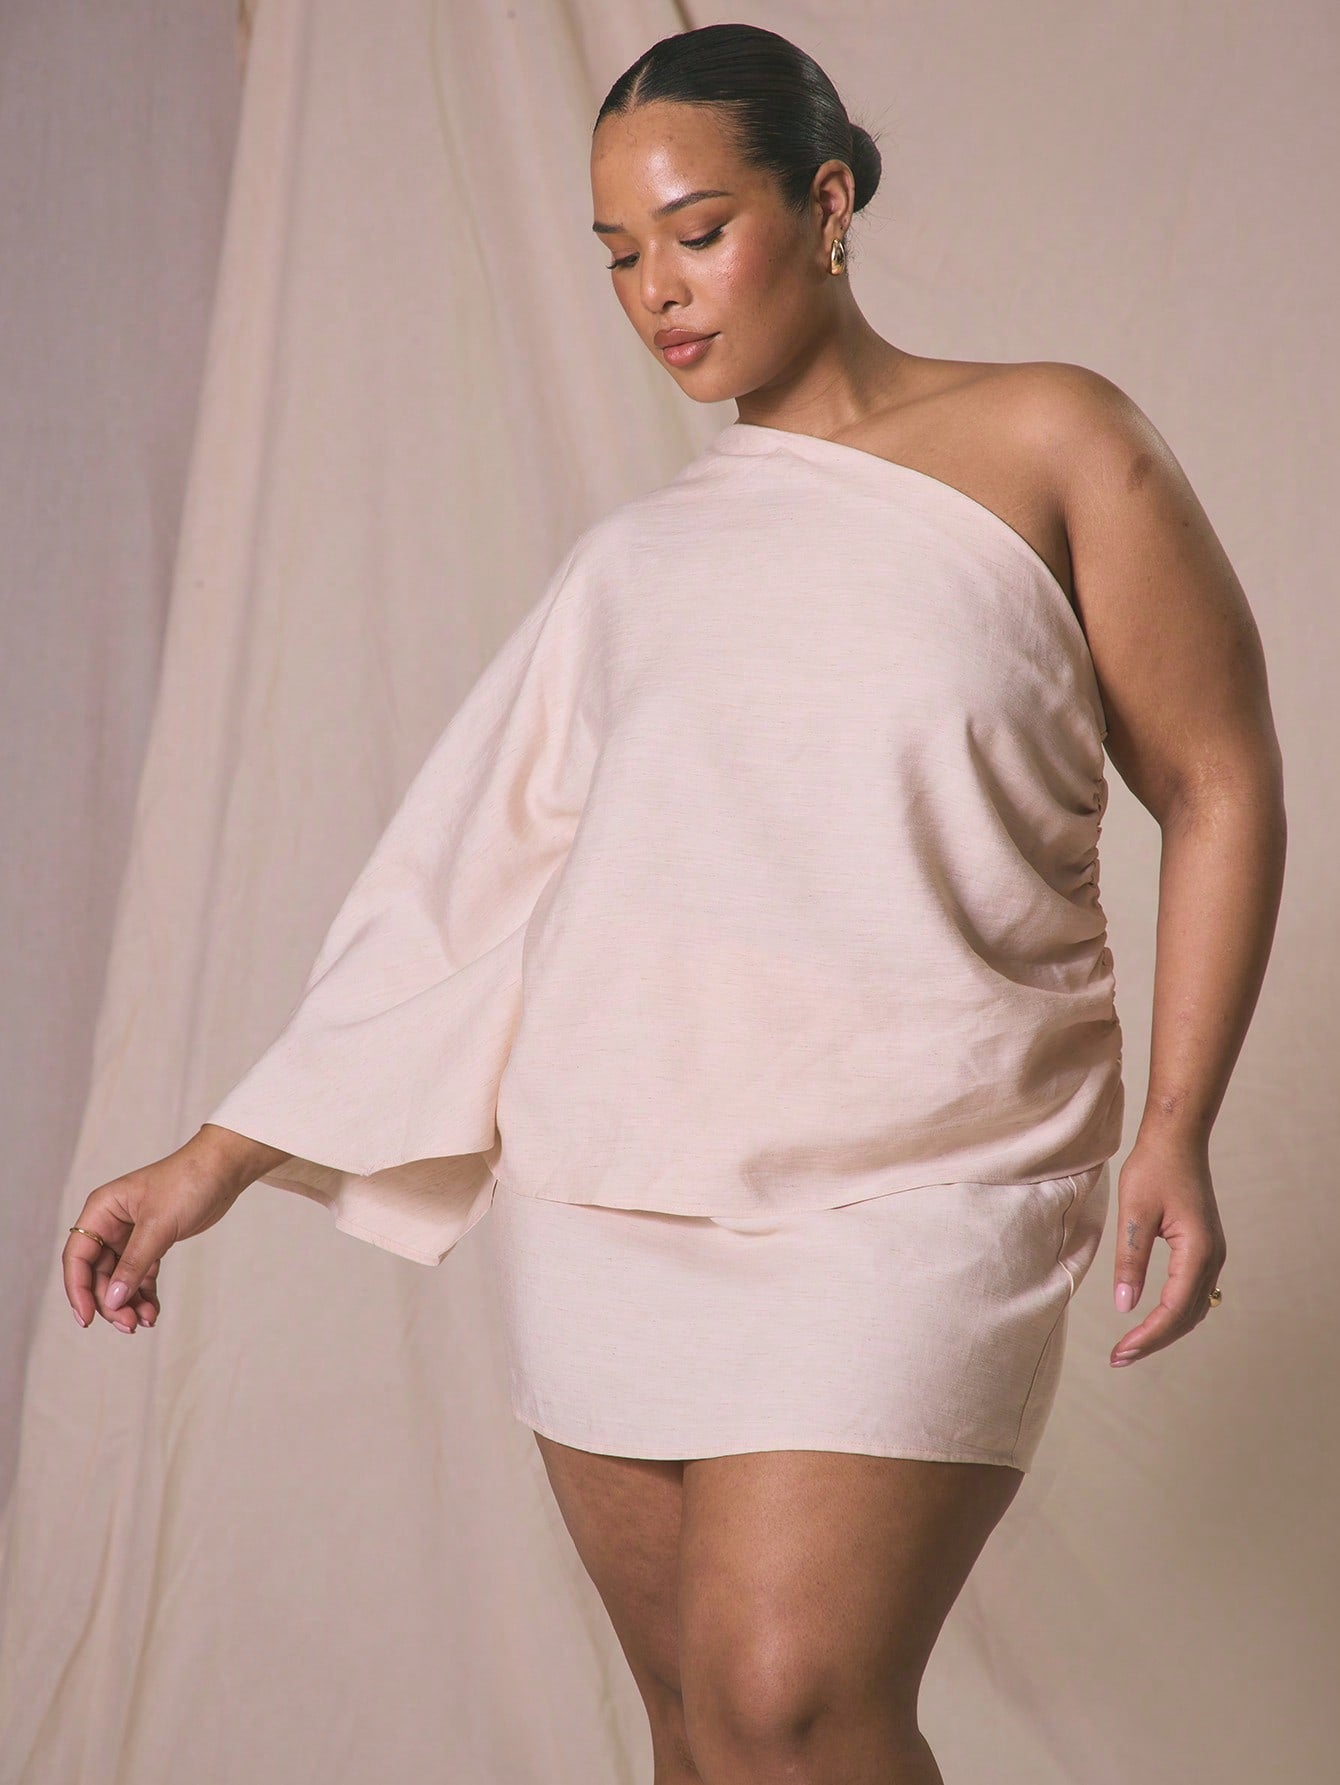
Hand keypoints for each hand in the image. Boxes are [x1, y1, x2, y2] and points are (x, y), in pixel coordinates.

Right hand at [63, 1134, 255, 1333]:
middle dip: (111, 1301)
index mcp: (101, 1210)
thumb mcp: (158, 1226)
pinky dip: (144, 1294)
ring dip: (128, 1302)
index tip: (88, 1318)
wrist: (224, 1168)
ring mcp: (131, 1234)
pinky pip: (141, 1275)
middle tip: (130, 1324)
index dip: (78, 1290)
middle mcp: (111, 1223)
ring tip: (146, 1321)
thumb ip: (134, 1264)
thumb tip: (113, 1300)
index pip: (77, 1256)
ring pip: (120, 1278)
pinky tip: (153, 1311)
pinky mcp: (153, 1242)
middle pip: (98, 1273)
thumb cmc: (188, 1182)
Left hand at [1110, 1134, 1226, 1366]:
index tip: (1120, 1352)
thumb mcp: (1134, 1214)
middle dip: (1154, 1340)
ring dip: (1164, 1330)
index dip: (1148, 1336)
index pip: (1173, 1309)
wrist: (1177, 1139)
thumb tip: (1124, 1307)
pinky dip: (1174, 1313)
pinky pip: (1194, 1293)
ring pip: (1193, 1308)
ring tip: (1131, 1345)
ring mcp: (1212, 1254)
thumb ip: (1130, 1261)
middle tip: (1119, 1358)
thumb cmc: (1153, 1168)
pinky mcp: (1205, 1248)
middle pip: (1186, 1317)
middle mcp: (1212, 1258)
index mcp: (1196, 1251)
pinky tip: (1152, 1319)